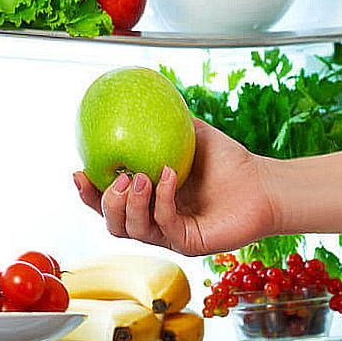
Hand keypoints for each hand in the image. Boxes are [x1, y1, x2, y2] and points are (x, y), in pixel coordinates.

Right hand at [73, 118, 276, 256]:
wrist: (264, 183)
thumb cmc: (231, 162)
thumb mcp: (192, 135)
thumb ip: (165, 122)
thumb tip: (139, 96)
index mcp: (150, 201)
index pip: (109, 203)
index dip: (89, 193)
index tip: (77, 172)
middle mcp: (157, 222)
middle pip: (113, 224)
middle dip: (104, 202)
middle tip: (115, 177)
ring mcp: (172, 235)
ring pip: (132, 230)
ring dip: (130, 203)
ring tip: (139, 176)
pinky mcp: (190, 244)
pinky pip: (164, 225)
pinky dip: (161, 199)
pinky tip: (168, 175)